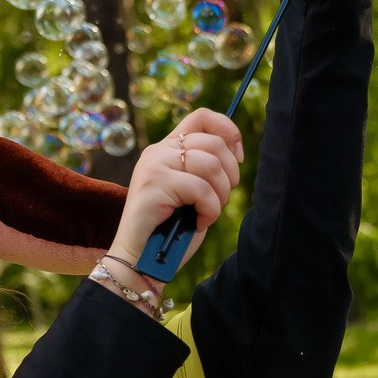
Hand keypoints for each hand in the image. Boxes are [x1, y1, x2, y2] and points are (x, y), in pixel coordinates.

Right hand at [107, 109, 243, 271]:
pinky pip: (201, 189)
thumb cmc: (170, 232)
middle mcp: (158, 151)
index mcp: (167, 148)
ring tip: (207, 214)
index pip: (202, 116)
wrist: (139, 261)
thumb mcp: (193, 192)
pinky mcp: (154, 183)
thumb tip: (235, 152)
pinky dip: (209, 211)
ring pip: (211, 165)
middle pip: (213, 142)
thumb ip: (206, 168)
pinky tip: (198, 223)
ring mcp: (154, 165)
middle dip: (230, 174)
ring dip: (220, 195)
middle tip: (220, 199)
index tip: (237, 157)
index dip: (228, 130)